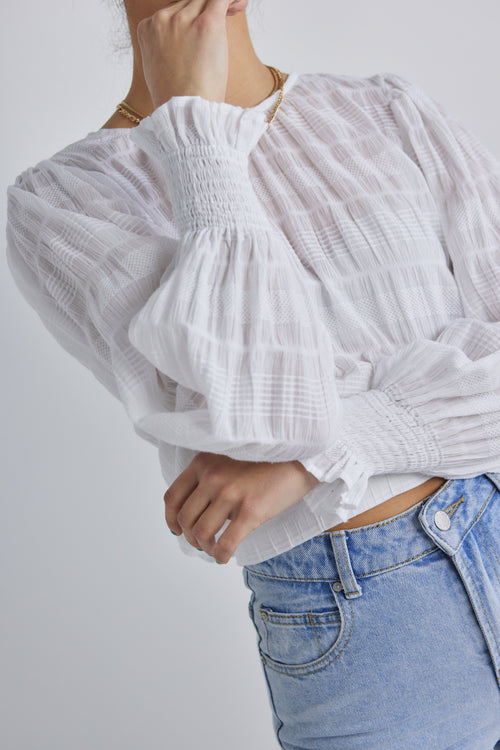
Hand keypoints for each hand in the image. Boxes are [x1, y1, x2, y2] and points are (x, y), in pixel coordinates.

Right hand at [136, 0, 231, 109]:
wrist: (185, 113)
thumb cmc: (176, 102)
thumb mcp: (160, 72)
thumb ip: (167, 51)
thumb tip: (185, 49)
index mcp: (147, 29)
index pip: (172, 11)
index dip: (190, 14)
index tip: (202, 25)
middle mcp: (162, 20)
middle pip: (189, 2)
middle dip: (206, 6)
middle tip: (226, 13)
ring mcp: (183, 20)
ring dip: (221, 4)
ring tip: (234, 9)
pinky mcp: (206, 24)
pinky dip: (231, 0)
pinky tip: (240, 5)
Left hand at [164, 453, 319, 563]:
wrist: (301, 455)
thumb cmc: (268, 459)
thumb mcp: (229, 457)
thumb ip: (211, 475)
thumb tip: (198, 508)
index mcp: (204, 462)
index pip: (173, 497)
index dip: (171, 518)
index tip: (177, 529)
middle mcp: (213, 476)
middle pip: (185, 518)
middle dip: (190, 536)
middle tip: (200, 542)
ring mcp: (231, 493)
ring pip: (202, 532)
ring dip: (204, 547)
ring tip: (213, 548)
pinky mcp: (251, 510)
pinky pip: (225, 543)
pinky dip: (220, 555)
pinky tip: (224, 557)